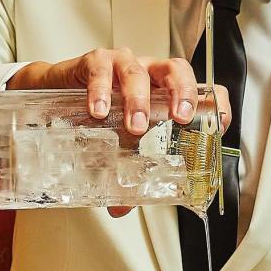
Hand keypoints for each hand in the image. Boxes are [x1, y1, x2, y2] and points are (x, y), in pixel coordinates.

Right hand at [7, 48, 229, 216]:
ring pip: (138, 73)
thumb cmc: (96, 113)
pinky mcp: (93, 62)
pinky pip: (100, 70)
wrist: (53, 92)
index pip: (200, 89)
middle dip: (182, 92)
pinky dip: (100, 90)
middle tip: (179, 118)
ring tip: (134, 127)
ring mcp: (122, 64)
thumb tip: (122, 208)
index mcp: (163, 92)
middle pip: (176, 70)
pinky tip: (98, 110)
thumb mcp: (116, 143)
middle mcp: (148, 74)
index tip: (218, 124)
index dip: (214, 102)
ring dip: (138, 101)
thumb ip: (123, 173)